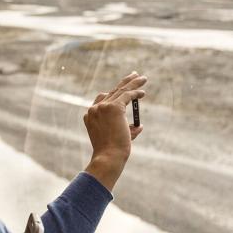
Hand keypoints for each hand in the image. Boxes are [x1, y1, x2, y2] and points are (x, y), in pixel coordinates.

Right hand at [83, 71, 146, 189]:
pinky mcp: (113, 107)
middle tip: (133, 75)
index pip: (102, 99)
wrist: (109, 157)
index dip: (114, 92)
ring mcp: (102, 107)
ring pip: (120, 90)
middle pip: (111, 91)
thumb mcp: (117, 138)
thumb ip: (127, 129)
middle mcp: (94, 109)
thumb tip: (139, 125)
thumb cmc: (112, 152)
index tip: (123, 87)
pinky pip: (127, 95)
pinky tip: (143, 92)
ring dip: (133, 83)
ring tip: (142, 78)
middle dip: (124, 82)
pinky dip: (136, 92)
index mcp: (89, 116)